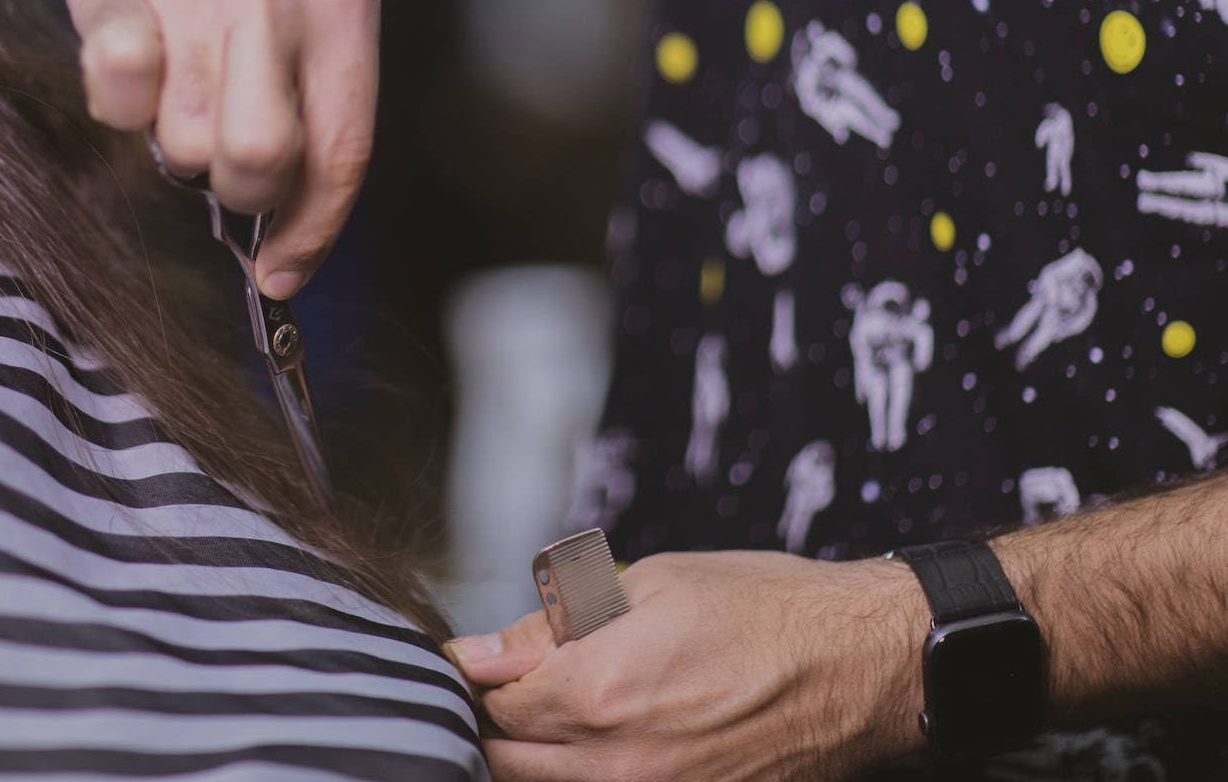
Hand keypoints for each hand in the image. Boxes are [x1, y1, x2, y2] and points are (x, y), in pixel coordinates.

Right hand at [59, 0, 377, 298]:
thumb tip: (293, 214)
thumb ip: (320, 83)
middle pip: (261, 164)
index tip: (283, 273)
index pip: (342, 153)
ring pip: (187, 143)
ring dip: (177, 141)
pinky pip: (118, 92)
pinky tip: (134, 67)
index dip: (311, 232)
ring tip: (178, 86)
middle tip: (220, 152)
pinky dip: (121, 103)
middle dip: (238, 189)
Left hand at [448, 551, 926, 781]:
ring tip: (557, 709)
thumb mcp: (650, 583)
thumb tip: (482, 651)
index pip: (494, 697)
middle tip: (514, 682)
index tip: (480, 654)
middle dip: (498, 718)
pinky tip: (604, 740)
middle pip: (507, 757)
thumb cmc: (767, 610)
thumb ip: (554, 623)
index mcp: (601, 689)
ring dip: (534, 753)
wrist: (865, 666)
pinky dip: (584, 774)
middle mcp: (619, 762)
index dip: (481, 670)